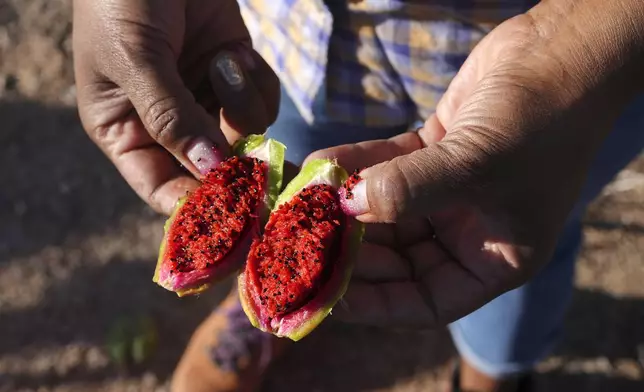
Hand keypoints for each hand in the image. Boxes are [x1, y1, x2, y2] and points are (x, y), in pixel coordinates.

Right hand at [73, 0, 279, 214]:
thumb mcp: (136, 58)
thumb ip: (171, 117)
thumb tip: (209, 172)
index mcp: (124, 130)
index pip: (160, 187)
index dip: (195, 207)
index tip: (234, 218)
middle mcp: (165, 124)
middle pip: (210, 171)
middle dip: (239, 169)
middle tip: (271, 177)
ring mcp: (202, 100)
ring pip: (242, 137)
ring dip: (245, 108)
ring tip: (228, 65)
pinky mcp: (234, 76)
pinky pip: (260, 103)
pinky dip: (257, 84)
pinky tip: (239, 54)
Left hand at [307, 1, 643, 326]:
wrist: (563, 54)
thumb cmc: (541, 125)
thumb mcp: (478, 167)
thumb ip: (410, 190)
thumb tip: (346, 205)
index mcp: (494, 260)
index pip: (426, 301)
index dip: (376, 303)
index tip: (329, 294)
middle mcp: (470, 231)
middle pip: (397, 258)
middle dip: (351, 249)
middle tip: (302, 240)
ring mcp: (450, 192)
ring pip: (386, 210)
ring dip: (346, 203)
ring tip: (303, 199)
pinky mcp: (435, 152)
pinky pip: (386, 167)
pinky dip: (356, 165)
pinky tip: (323, 160)